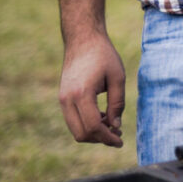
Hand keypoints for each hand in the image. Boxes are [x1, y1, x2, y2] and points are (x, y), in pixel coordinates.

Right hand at [57, 30, 125, 146]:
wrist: (83, 40)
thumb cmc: (103, 56)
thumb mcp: (118, 77)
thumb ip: (117, 104)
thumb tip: (115, 126)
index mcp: (81, 94)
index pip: (92, 127)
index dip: (107, 137)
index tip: (120, 141)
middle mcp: (67, 100)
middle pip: (81, 133)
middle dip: (100, 139)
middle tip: (118, 135)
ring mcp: (62, 99)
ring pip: (75, 129)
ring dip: (93, 132)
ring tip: (112, 126)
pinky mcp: (62, 98)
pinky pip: (73, 120)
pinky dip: (86, 124)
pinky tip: (102, 117)